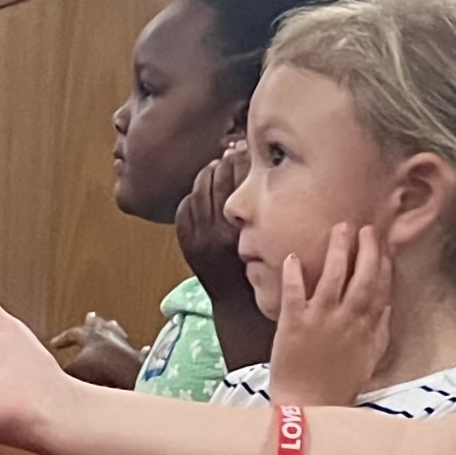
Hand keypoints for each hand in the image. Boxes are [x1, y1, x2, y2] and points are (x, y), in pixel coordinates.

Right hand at [50, 312, 141, 387]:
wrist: (128, 373)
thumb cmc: (100, 370)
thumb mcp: (74, 371)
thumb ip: (64, 372)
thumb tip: (55, 378)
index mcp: (89, 337)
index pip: (72, 334)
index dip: (62, 339)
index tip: (54, 344)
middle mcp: (108, 336)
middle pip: (97, 324)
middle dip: (91, 322)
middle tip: (90, 315)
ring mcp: (125, 344)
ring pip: (117, 332)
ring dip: (113, 329)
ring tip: (112, 324)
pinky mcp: (138, 357)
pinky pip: (139, 351)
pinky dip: (140, 351)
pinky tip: (145, 348)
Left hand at [174, 147, 253, 309]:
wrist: (239, 304)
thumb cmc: (266, 271)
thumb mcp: (271, 240)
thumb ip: (266, 211)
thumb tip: (265, 173)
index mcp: (238, 230)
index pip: (237, 180)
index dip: (241, 160)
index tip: (246, 149)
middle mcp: (214, 233)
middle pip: (214, 180)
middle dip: (223, 162)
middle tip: (231, 152)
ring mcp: (197, 238)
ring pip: (197, 191)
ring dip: (207, 175)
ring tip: (216, 166)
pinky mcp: (186, 243)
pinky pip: (184, 210)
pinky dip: (192, 196)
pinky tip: (202, 191)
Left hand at [267, 223, 391, 407]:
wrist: (309, 407)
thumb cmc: (339, 386)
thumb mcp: (369, 360)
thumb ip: (379, 331)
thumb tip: (386, 306)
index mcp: (366, 328)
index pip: (381, 289)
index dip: (384, 264)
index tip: (385, 246)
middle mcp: (348, 320)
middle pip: (362, 277)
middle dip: (367, 249)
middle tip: (366, 229)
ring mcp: (321, 320)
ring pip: (333, 277)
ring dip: (338, 250)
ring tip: (340, 229)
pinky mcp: (294, 324)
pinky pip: (294, 293)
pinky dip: (294, 274)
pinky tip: (294, 257)